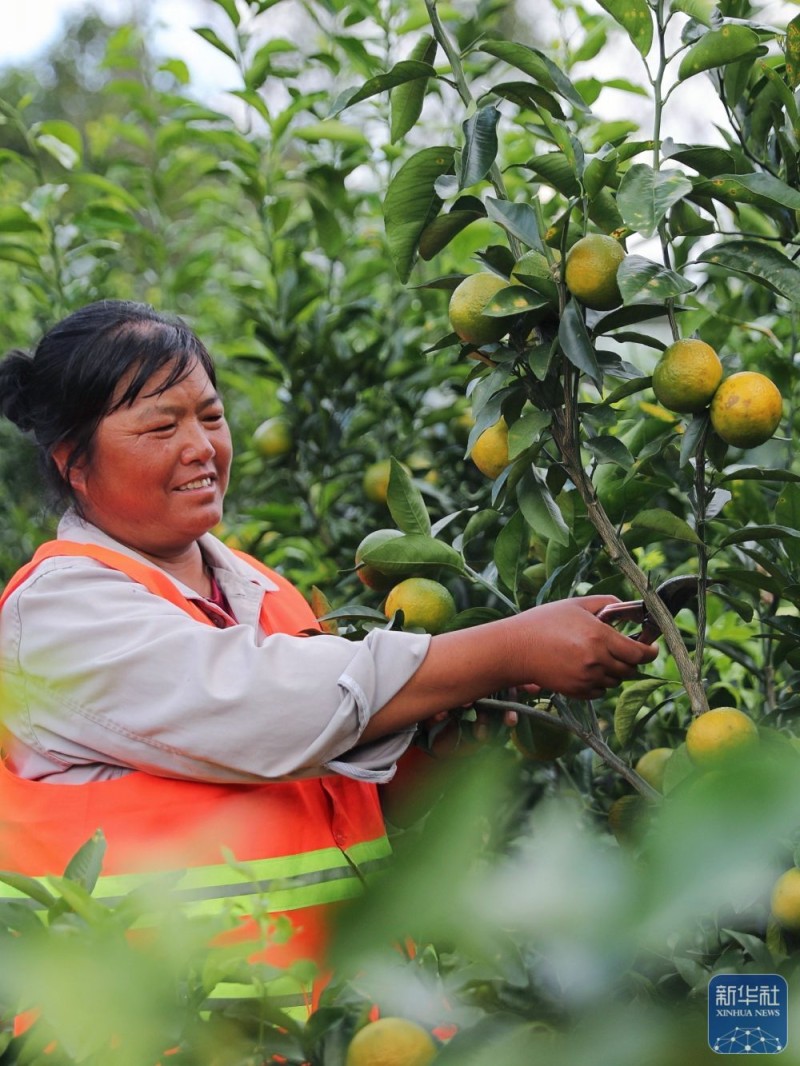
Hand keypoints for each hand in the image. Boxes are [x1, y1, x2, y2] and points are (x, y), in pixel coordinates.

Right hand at [508, 595, 658, 699]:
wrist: (515, 649)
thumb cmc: (543, 622)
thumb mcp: (576, 604)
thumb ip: (606, 603)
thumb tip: (626, 607)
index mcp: (599, 637)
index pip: (639, 653)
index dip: (650, 651)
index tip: (651, 647)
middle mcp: (596, 661)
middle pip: (630, 669)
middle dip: (630, 660)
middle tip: (622, 649)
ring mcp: (586, 679)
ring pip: (615, 681)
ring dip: (613, 671)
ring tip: (597, 656)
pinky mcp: (576, 691)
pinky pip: (600, 692)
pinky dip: (599, 682)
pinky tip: (585, 668)